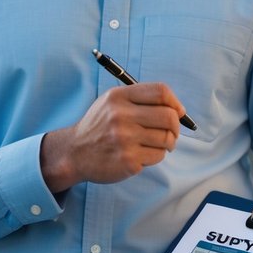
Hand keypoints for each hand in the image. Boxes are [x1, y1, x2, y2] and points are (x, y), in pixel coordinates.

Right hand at [40, 83, 184, 192]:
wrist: (74, 153)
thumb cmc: (99, 127)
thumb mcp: (111, 103)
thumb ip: (140, 100)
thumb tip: (177, 109)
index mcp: (119, 97)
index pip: (160, 92)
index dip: (175, 102)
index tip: (178, 112)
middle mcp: (121, 116)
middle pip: (168, 116)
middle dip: (176, 127)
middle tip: (171, 133)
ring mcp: (124, 139)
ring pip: (166, 138)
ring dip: (167, 143)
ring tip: (155, 145)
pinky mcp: (128, 160)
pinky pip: (157, 156)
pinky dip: (155, 156)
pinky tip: (142, 154)